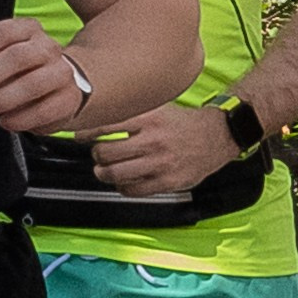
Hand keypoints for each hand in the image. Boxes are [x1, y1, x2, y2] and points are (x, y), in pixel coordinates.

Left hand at [0, 16, 91, 132]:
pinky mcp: (69, 99)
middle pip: (18, 56)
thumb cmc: (23, 72)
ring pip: (33, 83)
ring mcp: (63, 73)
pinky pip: (44, 110)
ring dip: (5, 98)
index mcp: (29, 30)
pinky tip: (7, 121)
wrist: (63, 87)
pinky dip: (21, 118)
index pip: (1, 32)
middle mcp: (48, 47)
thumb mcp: (3, 57)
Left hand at [90, 101, 240, 194]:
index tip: (80, 136)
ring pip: (115, 174)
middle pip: (104, 153)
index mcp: (148, 118)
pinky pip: (133, 190)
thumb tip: (98, 116)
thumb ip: (130, 112)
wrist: (216, 136)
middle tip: (99, 153)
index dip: (85, 133)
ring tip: (106, 169)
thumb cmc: (183, 123)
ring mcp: (160, 163)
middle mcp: (153, 140)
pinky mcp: (167, 182)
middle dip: (96, 155)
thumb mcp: (158, 107)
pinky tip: (126, 180)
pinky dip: (123, 187)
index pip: (104, 126)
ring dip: (104, 173)